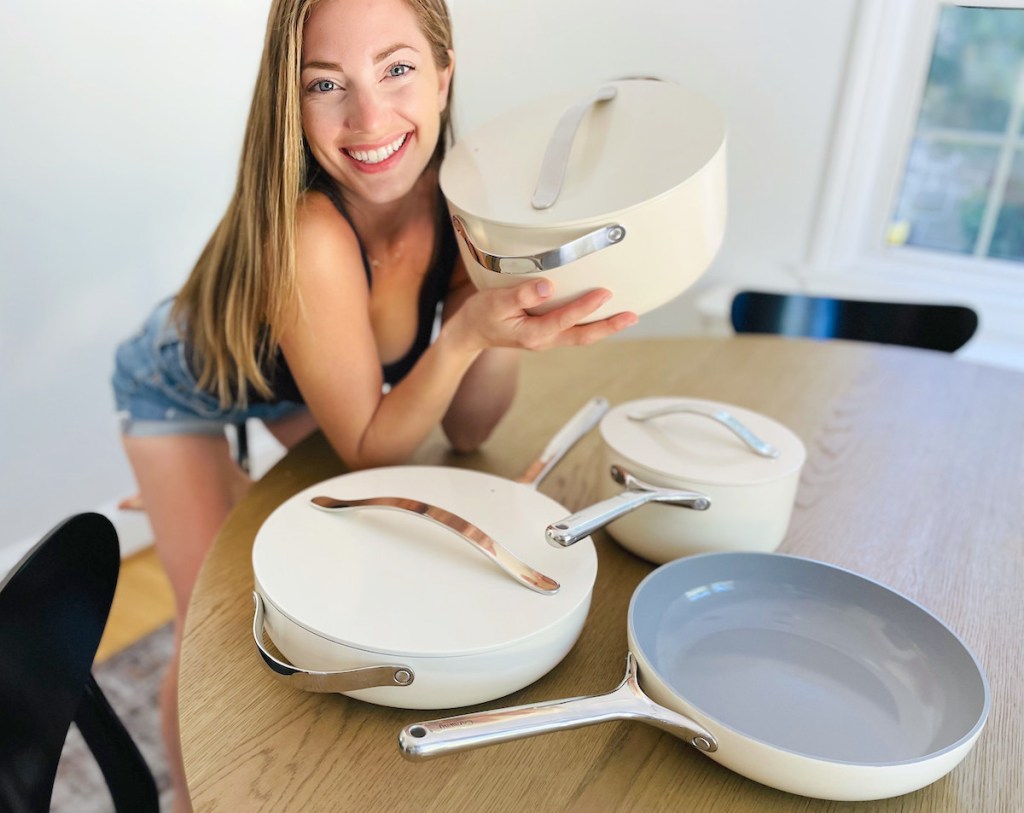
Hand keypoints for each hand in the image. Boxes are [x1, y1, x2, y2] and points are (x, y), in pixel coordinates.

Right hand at [448, 279, 637, 352]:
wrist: (471, 332)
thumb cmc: (482, 315)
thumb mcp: (496, 301)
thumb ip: (521, 294)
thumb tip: (547, 286)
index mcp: (532, 334)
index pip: (565, 319)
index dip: (586, 307)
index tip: (604, 294)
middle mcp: (544, 340)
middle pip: (582, 336)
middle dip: (609, 327)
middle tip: (631, 317)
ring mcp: (547, 339)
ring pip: (581, 335)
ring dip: (604, 327)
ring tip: (626, 317)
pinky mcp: (547, 334)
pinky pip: (574, 330)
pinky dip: (591, 324)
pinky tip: (602, 316)